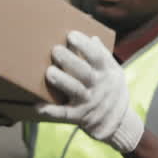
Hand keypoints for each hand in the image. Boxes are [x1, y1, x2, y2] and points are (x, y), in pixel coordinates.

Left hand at [35, 31, 144, 153]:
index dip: (85, 46)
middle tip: (55, 50)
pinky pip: (64, 114)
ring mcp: (88, 102)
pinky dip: (52, 111)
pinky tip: (39, 106)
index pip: (97, 57)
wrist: (118, 123)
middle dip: (70, 60)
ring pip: (75, 91)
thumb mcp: (114, 72)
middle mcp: (98, 87)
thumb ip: (104, 56)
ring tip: (49, 72)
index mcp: (106, 72)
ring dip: (63, 81)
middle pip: (85, 73)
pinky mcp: (78, 116)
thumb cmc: (111, 90)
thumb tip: (93, 38)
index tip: (71, 35)